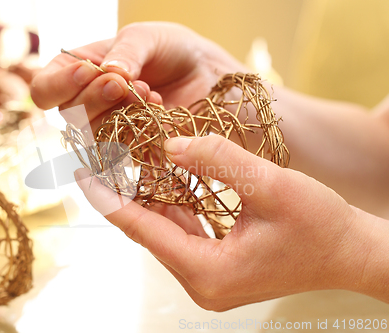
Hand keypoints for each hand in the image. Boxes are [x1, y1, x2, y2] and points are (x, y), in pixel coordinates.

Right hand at [30, 22, 246, 130]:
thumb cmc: (172, 49)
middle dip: (95, 98)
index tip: (89, 71)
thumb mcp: (147, 37)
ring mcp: (111, 130)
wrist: (208, 73)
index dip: (59, 85)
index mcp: (79, 73)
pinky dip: (139, 131)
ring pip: (93, 137)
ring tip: (149, 92)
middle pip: (69, 117)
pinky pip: (124, 152)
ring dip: (118, 114)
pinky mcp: (135, 150)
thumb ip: (127, 51)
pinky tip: (159, 111)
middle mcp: (89, 105)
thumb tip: (109, 72)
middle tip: (124, 82)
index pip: (45, 90)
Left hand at [74, 135, 379, 310]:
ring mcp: (207, 279)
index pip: (141, 229)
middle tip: (105, 156)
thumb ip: (219, 161)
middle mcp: (200, 282)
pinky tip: (166, 179)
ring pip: (164, 231)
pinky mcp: (216, 268)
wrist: (350, 254)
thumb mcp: (273, 186)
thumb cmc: (321, 225)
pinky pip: (182, 234)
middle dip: (126, 192)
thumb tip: (170, 144)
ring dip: (149, 197)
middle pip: (148, 231)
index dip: (108, 198)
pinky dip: (172, 206)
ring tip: (129, 162)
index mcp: (207, 270)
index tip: (81, 173)